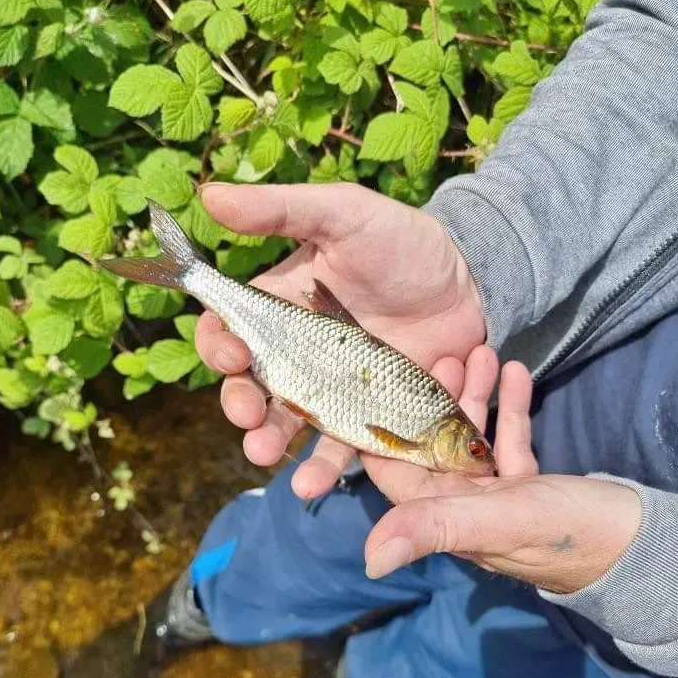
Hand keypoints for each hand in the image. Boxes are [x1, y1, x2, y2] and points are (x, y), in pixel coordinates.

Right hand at [196, 182, 485, 499]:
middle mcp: (298, 352)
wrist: (469, 279)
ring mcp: (333, 388)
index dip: (219, 345)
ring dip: (267, 442)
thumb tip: (208, 194)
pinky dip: (323, 466)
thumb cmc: (402, 241)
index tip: (232, 352)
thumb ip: (279, 209)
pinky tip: (312, 484)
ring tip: (263, 454)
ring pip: (286, 423)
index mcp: (281, 306)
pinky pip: (339, 445)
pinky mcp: (369, 415)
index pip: (231, 329)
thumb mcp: (342, 213)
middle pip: (250, 386)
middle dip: (238, 403)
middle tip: (247, 412)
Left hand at [363, 348, 642, 594]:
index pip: (394, 469)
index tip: (381, 386)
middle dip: (437, 398)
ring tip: (483, 352)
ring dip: (476, 394)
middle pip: (434, 442)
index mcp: (442, 514)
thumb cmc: (563, 534)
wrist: (634, 544)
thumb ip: (435, 528)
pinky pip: (508, 438)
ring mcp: (493, 491)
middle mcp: (461, 503)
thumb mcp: (495, 523)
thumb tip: (370, 560)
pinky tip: (516, 370)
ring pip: (471, 435)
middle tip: (447, 358)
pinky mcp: (524, 481)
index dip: (384, 430)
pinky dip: (509, 406)